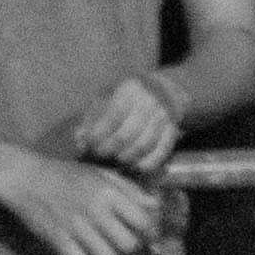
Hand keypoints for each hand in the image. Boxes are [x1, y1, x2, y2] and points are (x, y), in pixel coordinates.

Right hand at [0, 152, 162, 254]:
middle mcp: (95, 211)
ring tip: (109, 249)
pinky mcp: (58, 242)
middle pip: (128, 244)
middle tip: (126, 242)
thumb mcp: (102, 174)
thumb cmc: (68, 174)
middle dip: (132, 246)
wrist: (27, 179)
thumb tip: (154, 205)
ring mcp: (75, 228)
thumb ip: (129, 189)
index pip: (142, 221)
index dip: (149, 230)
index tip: (146, 231)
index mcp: (108, 192)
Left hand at [60, 71, 181, 173]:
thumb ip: (90, 118)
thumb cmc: (123, 98)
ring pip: (144, 145)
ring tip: (116, 158)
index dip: (99, 134)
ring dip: (126, 158)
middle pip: (127, 135)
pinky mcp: (173, 130)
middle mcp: (149, 100)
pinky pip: (161, 152)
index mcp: (129, 89)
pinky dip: (146, 163)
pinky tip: (135, 165)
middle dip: (109, 149)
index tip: (90, 143)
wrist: (160, 89)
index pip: (113, 115)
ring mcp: (163, 116)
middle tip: (101, 153)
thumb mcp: (105, 98)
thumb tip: (80, 141)